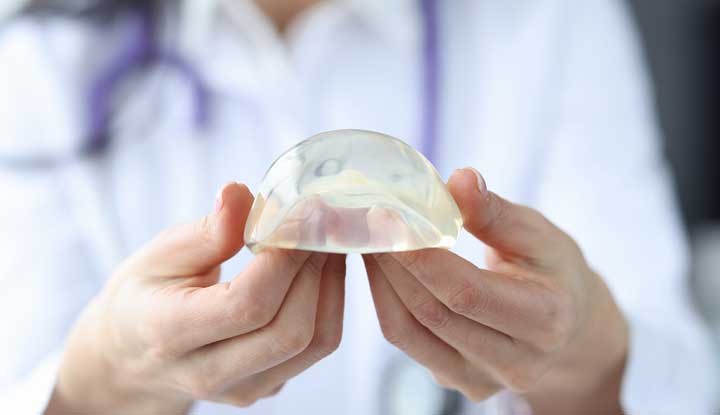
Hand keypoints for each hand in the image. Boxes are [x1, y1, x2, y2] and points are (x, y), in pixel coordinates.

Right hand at [47, 183, 345, 413]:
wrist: (132, 354)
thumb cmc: (145, 295)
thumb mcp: (159, 254)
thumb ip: (206, 231)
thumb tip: (241, 193)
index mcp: (168, 334)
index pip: (246, 304)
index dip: (283, 258)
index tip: (299, 214)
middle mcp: (208, 373)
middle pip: (289, 330)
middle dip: (313, 268)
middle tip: (319, 221)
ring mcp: (243, 388)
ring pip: (314, 342)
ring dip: (330, 283)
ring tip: (323, 240)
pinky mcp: (267, 386)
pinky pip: (317, 347)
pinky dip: (329, 301)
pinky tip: (319, 266)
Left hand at [364, 168, 628, 413]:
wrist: (567, 325)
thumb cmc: (551, 269)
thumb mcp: (538, 234)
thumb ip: (496, 212)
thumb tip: (458, 179)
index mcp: (545, 320)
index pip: (467, 292)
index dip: (421, 256)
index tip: (387, 217)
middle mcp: (515, 363)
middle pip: (432, 313)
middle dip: (392, 264)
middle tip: (365, 222)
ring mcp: (481, 380)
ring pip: (408, 332)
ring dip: (379, 282)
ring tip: (367, 240)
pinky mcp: (456, 381)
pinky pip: (407, 341)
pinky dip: (385, 300)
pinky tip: (379, 268)